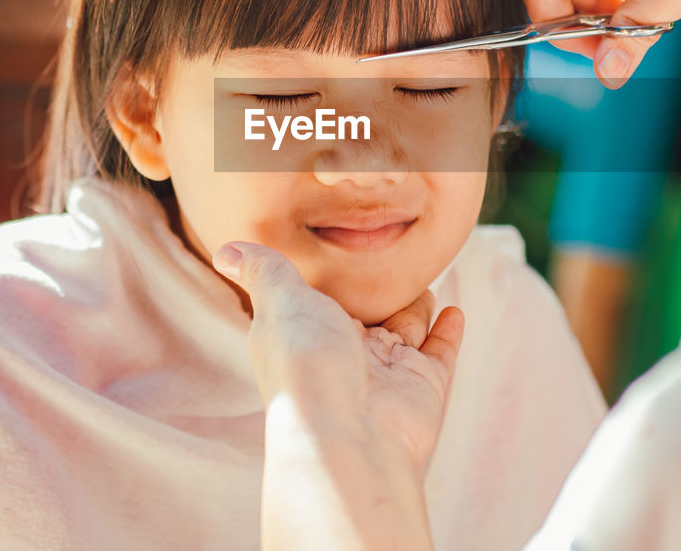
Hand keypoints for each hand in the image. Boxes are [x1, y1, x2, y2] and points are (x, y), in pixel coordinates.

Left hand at [213, 241, 463, 472]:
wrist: (348, 434)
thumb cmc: (306, 364)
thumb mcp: (280, 302)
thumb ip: (265, 270)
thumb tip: (227, 251)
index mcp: (307, 332)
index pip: (320, 298)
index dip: (331, 275)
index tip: (346, 245)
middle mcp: (345, 352)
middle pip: (366, 311)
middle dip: (378, 288)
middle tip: (393, 255)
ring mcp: (386, 369)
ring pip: (406, 326)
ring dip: (416, 302)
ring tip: (422, 274)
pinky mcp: (422, 382)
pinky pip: (440, 351)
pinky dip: (448, 330)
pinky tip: (454, 310)